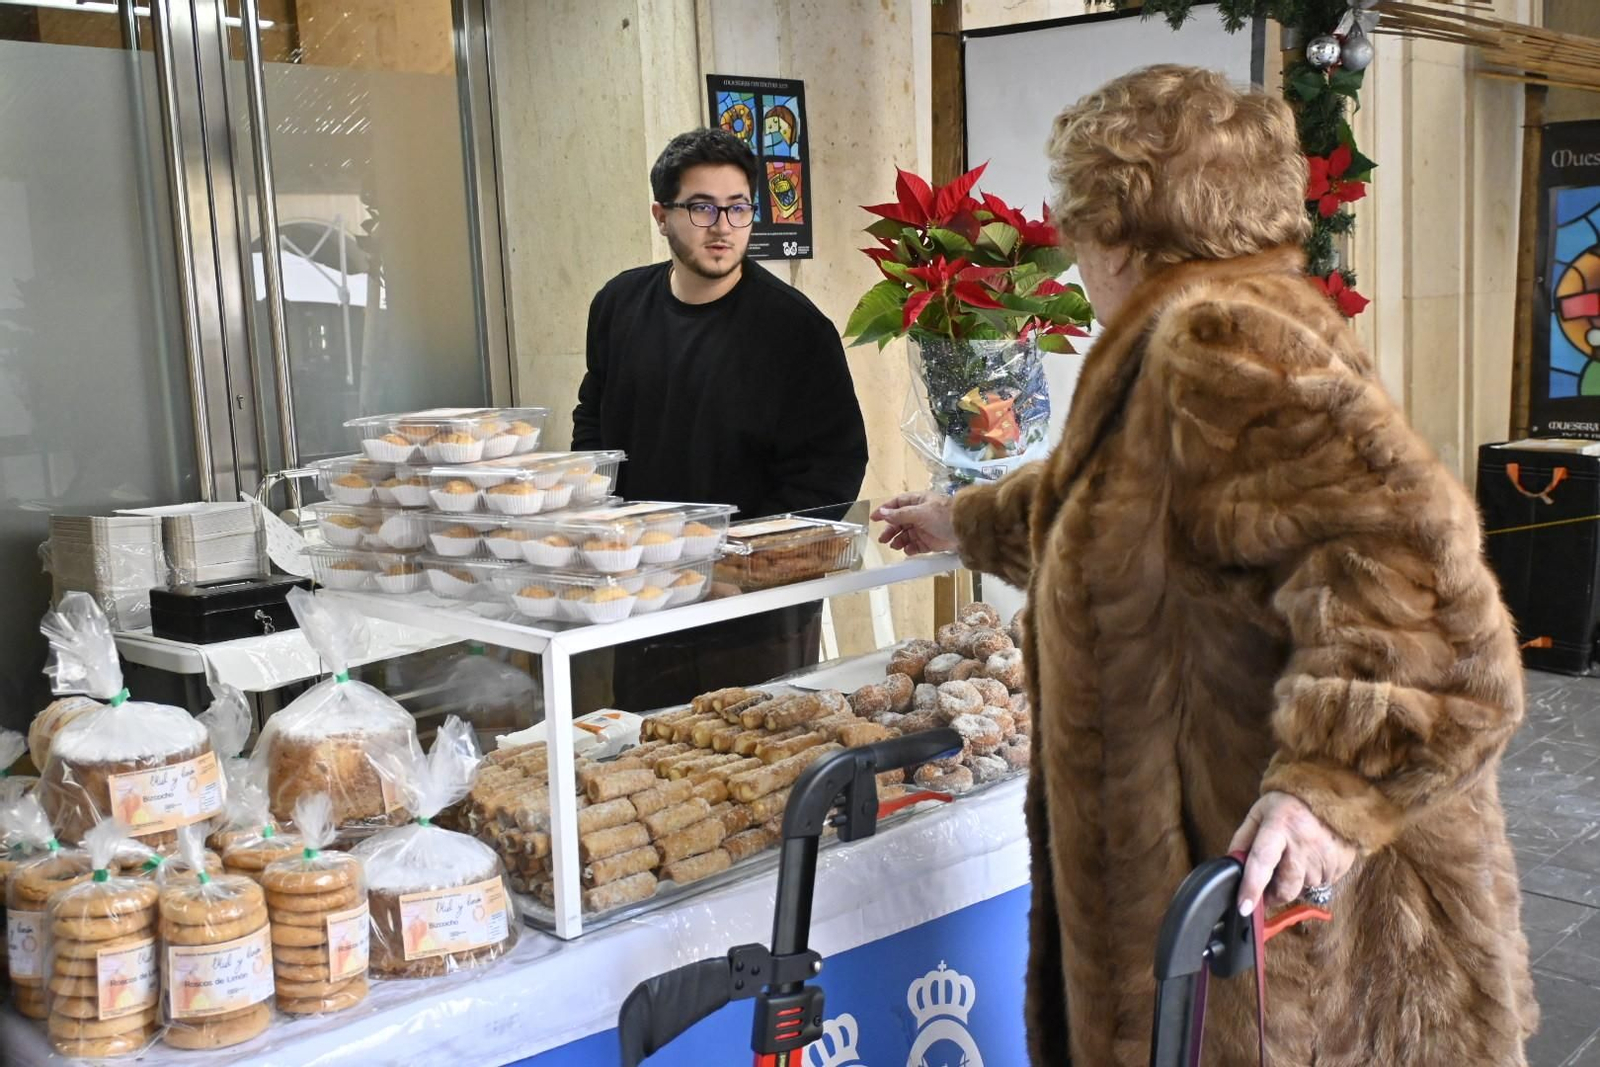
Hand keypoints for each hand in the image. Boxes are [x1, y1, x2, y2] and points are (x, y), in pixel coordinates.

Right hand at [871, 493, 958, 555]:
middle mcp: (920, 515)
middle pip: (900, 522)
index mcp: (918, 502)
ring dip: (899, 540)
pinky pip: (916, 546)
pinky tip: (907, 551)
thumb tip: (883, 512)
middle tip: (883, 539)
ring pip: (906, 535)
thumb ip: (900, 514)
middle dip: (891, 530)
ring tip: (895, 546)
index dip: (885, 511)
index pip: (897, 504)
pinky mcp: (930, 543)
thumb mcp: (920, 512)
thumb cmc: (944, 515)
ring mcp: (925, 529)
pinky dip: (910, 549)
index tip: (874, 519)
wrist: (966, 531)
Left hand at [1229, 791, 1356, 915]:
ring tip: (1293, 859)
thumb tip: (1232, 866)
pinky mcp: (1340, 865)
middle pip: (1285, 887)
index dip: (1252, 886)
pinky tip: (1310, 859)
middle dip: (1272, 895)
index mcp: (1279, 826)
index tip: (1244, 907)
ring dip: (1293, 883)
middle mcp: (1304, 844)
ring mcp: (1325, 857)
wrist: (1331, 795)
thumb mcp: (1259, 813)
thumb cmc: (1289, 803)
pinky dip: (1311, 878)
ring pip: (1303, 888)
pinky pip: (1321, 885)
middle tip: (1267, 888)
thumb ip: (1243, 840)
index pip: (1262, 861)